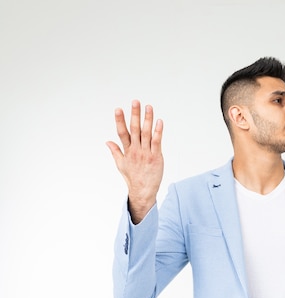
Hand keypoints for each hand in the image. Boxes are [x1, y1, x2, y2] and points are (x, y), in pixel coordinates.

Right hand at [106, 100, 163, 223]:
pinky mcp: (156, 157)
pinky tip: (159, 122)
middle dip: (134, 115)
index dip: (120, 120)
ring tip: (148, 107)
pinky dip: (158, 132)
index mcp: (127, 151)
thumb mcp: (120, 165)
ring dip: (148, 119)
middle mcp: (136, 150)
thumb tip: (107, 141)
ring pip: (147, 133)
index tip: (118, 109)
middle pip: (135, 129)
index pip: (122, 132)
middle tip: (135, 101)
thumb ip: (115, 151)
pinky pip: (157, 142)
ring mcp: (146, 153)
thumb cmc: (132, 178)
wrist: (143, 191)